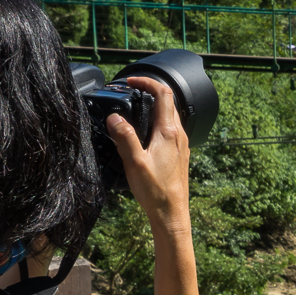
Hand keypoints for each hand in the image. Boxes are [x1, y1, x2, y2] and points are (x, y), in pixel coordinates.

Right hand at [106, 76, 190, 229]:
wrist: (172, 213)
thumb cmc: (155, 191)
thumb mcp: (134, 162)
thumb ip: (124, 137)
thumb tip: (114, 117)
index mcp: (168, 132)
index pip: (163, 94)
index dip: (147, 82)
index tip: (131, 81)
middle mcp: (178, 135)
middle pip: (168, 103)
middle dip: (149, 92)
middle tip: (130, 92)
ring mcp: (181, 145)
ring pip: (169, 116)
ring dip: (153, 107)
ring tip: (134, 110)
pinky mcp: (179, 154)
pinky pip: (169, 130)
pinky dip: (156, 122)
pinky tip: (144, 134)